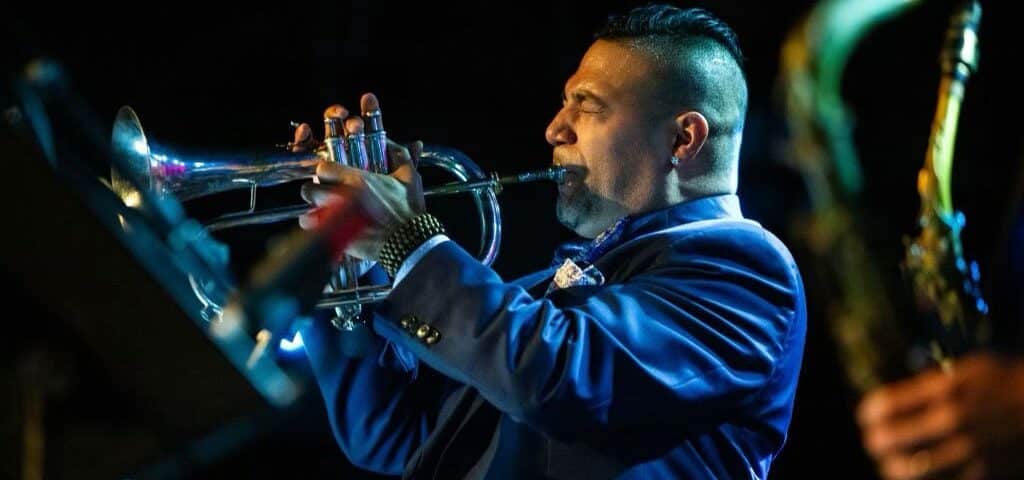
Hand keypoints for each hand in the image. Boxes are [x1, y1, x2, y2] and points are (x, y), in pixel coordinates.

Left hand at [292, 93, 425, 260]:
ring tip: (325, 209)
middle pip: (310, 189)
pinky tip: (325, 224)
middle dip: (315, 190)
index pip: (323, 168)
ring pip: (310, 208)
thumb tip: (389, 143)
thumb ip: (398, 155)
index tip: (331, 174)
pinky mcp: (337, 236)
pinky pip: (314, 228)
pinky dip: (315, 225)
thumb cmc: (410, 210)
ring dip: (315, 207)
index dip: (326, 170)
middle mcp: (343, 197)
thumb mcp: (410, 177)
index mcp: (358, 180)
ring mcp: (338, 218)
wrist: (410, 242)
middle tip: (324, 192)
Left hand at [857, 352, 1023, 479]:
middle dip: (875, 440)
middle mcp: (952, 420)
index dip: (868, 412)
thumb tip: (892, 401)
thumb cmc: (1005, 382)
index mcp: (945, 390)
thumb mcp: (966, 369)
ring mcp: (967, 450)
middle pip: (888, 439)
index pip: (885, 405)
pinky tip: (918, 474)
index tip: (866, 415)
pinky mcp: (982, 472)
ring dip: (892, 466)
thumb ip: (928, 384)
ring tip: (890, 462)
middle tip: (873, 440)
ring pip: (908, 470)